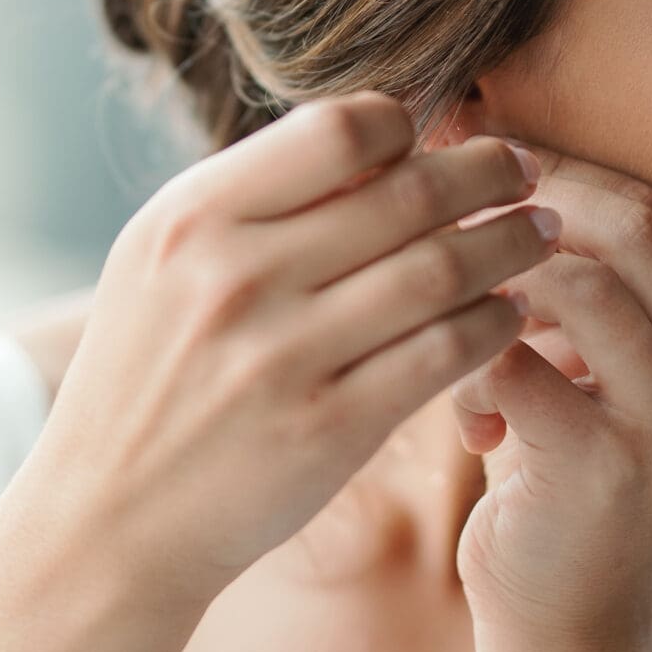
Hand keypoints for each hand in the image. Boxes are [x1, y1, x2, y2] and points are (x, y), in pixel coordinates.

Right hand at [35, 91, 561, 606]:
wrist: (108, 523)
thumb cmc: (151, 375)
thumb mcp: (165, 263)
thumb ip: (257, 200)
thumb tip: (382, 136)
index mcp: (192, 218)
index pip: (339, 128)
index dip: (410, 128)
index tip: (445, 138)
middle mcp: (235, 278)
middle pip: (407, 193)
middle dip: (489, 174)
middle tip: (529, 172)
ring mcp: (283, 357)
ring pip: (441, 271)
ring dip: (511, 245)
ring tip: (542, 234)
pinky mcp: (329, 431)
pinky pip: (445, 355)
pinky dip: (495, 324)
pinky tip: (513, 313)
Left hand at [448, 142, 651, 642]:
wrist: (567, 617)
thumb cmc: (557, 466)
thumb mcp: (588, 362)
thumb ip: (575, 276)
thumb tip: (487, 149)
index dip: (564, 172)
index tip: (482, 167)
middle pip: (637, 227)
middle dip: (533, 204)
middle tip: (452, 214)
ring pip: (585, 285)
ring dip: (496, 283)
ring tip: (454, 315)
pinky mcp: (613, 470)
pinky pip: (521, 363)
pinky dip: (472, 364)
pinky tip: (468, 413)